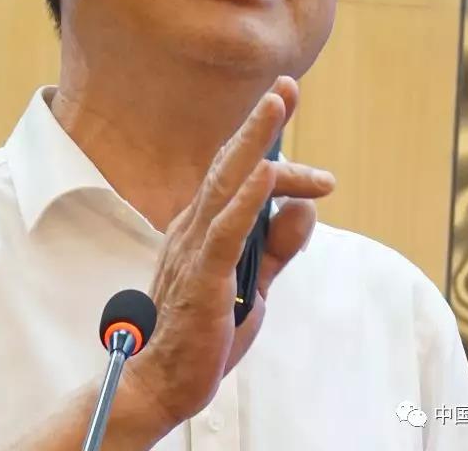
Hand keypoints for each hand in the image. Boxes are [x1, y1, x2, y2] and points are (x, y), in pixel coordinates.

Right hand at [121, 76, 334, 434]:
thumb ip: (280, 245)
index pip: (242, 178)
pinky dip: (247, 200)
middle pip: (232, 165)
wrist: (160, 381)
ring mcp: (195, 247)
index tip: (307, 145)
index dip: (276, 155)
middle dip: (261, 124)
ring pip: (227, 183)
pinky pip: (226, 231)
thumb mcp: (255, 283)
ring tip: (276, 104)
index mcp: (204, 225)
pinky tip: (266, 173)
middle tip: (286, 87)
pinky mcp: (202, 275)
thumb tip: (306, 205)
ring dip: (254, 142)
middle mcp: (196, 226)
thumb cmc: (203, 331)